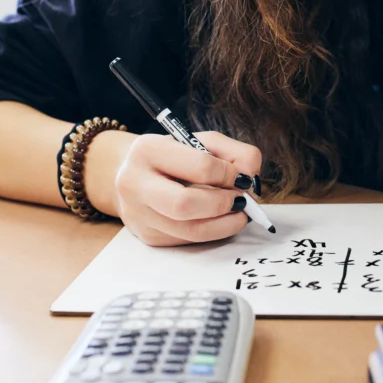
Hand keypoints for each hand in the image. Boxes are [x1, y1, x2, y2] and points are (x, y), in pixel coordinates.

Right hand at [99, 130, 262, 246]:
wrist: (132, 173)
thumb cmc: (174, 155)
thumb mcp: (202, 141)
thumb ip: (234, 152)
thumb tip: (250, 177)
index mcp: (148, 150)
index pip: (199, 167)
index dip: (229, 174)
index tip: (242, 178)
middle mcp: (135, 183)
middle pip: (186, 205)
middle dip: (223, 204)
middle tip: (242, 200)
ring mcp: (138, 214)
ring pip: (190, 230)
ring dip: (225, 224)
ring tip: (240, 212)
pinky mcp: (147, 236)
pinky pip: (188, 241)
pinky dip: (212, 232)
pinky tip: (220, 220)